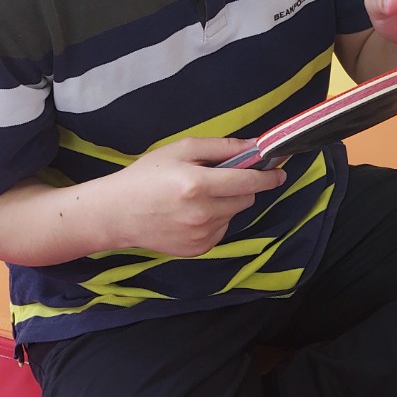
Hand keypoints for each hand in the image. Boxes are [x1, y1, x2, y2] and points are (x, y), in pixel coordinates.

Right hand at [101, 137, 286, 257]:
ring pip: (233, 214)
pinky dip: (215, 220)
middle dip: (241, 187)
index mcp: (198, 184)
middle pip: (246, 199)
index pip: (248, 181)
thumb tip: (254, 146)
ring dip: (226, 203)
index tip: (279, 171)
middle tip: (220, 178)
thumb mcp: (180, 149)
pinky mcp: (198, 250)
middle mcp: (203, 213)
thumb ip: (221, 147)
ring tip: (196, 197)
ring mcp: (201, 235)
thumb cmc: (146, 176)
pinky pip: (221, 230)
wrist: (117, 213)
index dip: (267, 175)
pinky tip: (190, 214)